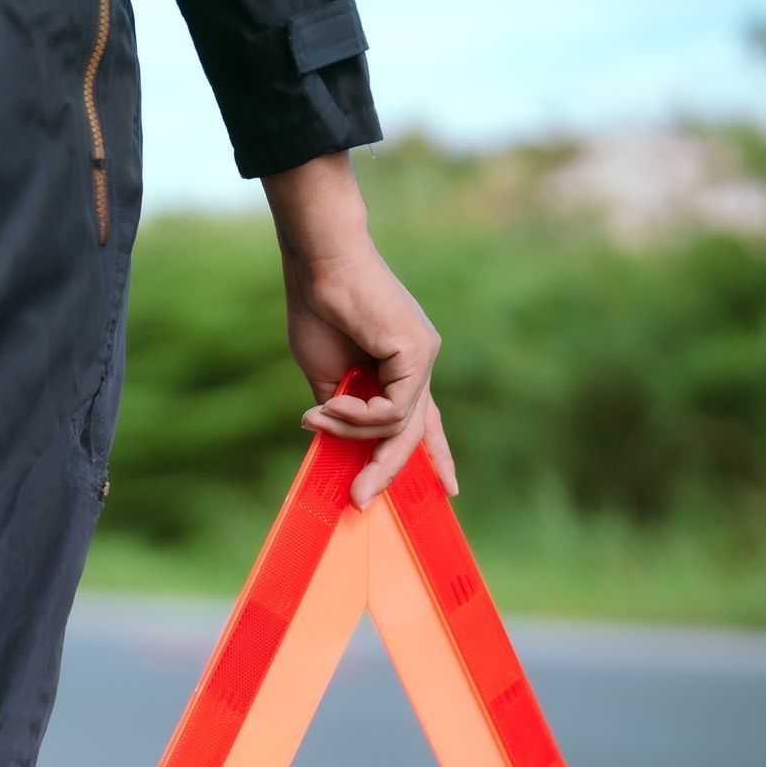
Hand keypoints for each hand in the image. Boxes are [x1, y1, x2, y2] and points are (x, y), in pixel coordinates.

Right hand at [262, 155, 455, 507]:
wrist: (319, 266)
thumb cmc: (316, 311)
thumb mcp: (325, 378)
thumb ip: (340, 412)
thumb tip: (338, 446)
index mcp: (401, 367)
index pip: (424, 420)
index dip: (436, 455)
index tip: (448, 489)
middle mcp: (420, 363)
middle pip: (414, 433)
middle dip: (386, 470)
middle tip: (360, 499)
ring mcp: (423, 357)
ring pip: (400, 427)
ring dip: (353, 432)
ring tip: (318, 419)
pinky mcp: (418, 352)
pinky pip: (394, 410)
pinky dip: (359, 416)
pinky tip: (335, 403)